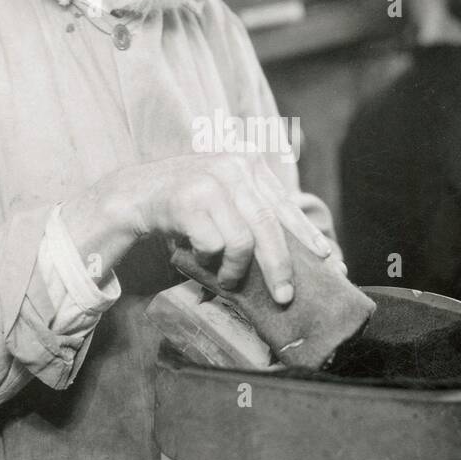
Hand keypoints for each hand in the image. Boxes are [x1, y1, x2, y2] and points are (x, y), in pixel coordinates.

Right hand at [65, 153, 332, 304]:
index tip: (328, 260)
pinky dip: (208, 260)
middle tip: (284, 295)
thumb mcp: (224, 199)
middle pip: (270, 225)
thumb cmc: (185, 206)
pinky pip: (213, 245)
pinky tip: (197, 257)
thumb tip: (297, 255)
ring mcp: (210, 179)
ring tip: (225, 277)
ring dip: (235, 269)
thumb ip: (253, 214)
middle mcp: (233, 165)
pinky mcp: (188, 198)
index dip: (307, 236)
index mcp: (248, 164)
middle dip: (280, 266)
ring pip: (243, 240)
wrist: (132, 195)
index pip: (285, 206)